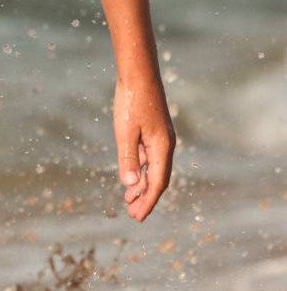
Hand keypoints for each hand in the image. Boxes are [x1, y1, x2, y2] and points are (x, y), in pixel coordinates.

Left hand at [113, 71, 174, 220]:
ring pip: (152, 168)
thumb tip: (129, 185)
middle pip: (157, 179)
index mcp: (161, 148)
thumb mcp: (125, 131)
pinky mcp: (152, 130)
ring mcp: (159, 137)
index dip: (148, 201)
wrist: (139, 73)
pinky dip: (139, 169)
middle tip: (133, 215)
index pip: (157, 183)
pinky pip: (148, 157)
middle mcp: (164, 145)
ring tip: (129, 200)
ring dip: (141, 184)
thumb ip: (127, 157)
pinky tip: (130, 175)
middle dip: (145, 197)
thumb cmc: (132, 101)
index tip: (138, 217)